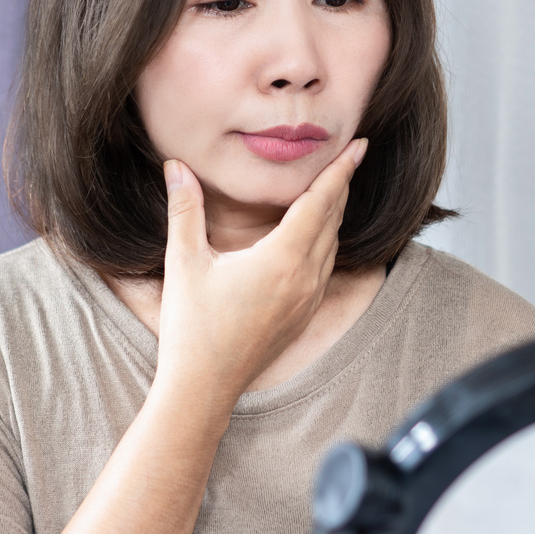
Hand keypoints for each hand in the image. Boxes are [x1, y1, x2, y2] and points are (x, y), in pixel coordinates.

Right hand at [152, 138, 366, 407]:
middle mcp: (305, 277)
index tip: (359, 145)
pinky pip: (326, 267)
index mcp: (282, 258)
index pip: (320, 201)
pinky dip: (327, 240)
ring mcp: (308, 298)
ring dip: (335, 212)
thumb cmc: (192, 328)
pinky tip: (317, 233)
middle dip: (341, 183)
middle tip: (349, 154)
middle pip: (333, 218)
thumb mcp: (184, 262)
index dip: (340, 170)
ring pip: (333, 243)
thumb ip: (184, 209)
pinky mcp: (304, 314)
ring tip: (334, 186)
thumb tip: (176, 167)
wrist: (204, 388)